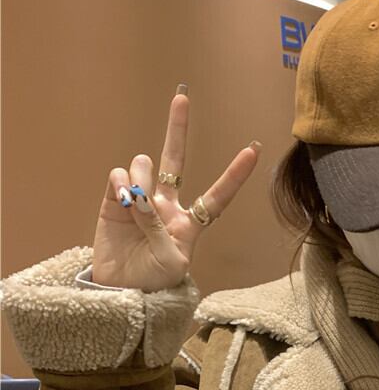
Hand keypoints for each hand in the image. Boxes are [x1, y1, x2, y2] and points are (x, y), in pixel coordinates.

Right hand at [92, 86, 260, 291]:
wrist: (121, 292)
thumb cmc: (154, 282)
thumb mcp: (169, 261)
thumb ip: (159, 226)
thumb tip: (139, 195)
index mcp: (191, 222)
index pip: (218, 196)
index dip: (235, 175)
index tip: (254, 150)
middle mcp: (167, 204)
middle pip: (175, 160)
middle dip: (177, 128)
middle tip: (182, 97)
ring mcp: (140, 199)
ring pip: (144, 164)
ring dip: (141, 176)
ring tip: (134, 202)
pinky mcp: (114, 199)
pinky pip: (119, 175)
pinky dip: (120, 183)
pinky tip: (121, 200)